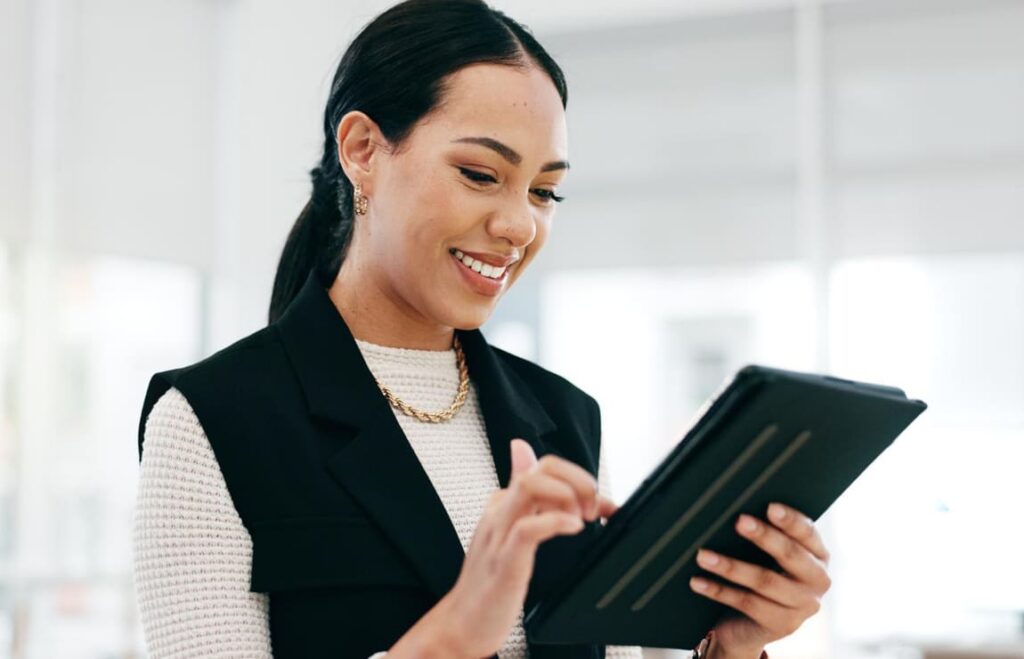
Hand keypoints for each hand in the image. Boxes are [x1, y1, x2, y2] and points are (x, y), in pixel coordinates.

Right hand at [440, 439, 618, 656]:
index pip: (544, 465)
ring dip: (567, 495)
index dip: (579, 478)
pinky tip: (573, 530)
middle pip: (540, 467)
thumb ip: (532, 499)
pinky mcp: (504, 561)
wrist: (461, 624)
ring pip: (530, 486)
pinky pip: (527, 529)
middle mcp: (501, 511)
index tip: (600, 506)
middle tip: (592, 510)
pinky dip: (555, 522)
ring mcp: (500, 534)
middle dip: (577, 480)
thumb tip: (540, 463)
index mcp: (504, 503)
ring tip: (582, 518)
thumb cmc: (491, 583)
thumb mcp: (513, 532)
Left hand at [689, 502, 831, 656]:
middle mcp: (818, 581)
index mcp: (819, 555)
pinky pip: (746, 603)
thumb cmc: (760, 574)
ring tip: (702, 555)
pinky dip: (718, 590)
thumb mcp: (770, 555)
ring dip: (730, 566)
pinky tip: (697, 581)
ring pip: (764, 581)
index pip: (807, 533)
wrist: (752, 626)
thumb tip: (738, 510)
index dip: (790, 520)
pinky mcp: (782, 625)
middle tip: (739, 521)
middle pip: (789, 554)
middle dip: (763, 536)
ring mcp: (803, 606)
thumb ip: (767, 534)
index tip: (770, 507)